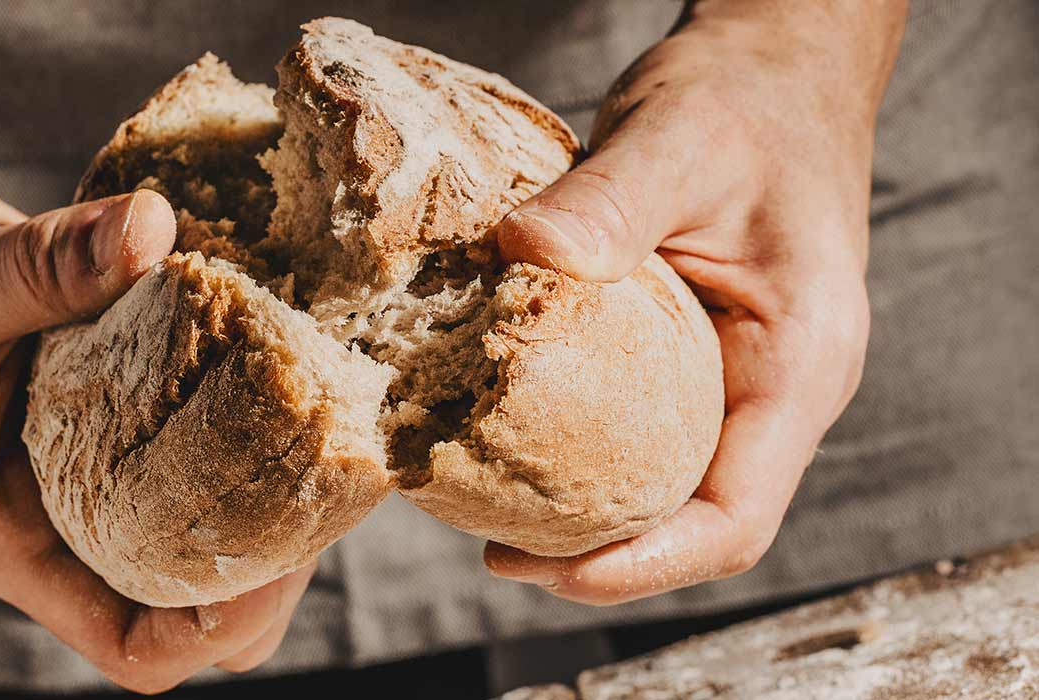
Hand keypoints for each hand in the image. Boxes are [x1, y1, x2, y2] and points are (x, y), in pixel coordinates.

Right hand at [0, 165, 311, 691]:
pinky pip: (197, 431)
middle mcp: (66, 516)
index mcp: (13, 536)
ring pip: (209, 517)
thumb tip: (152, 230)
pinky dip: (245, 403)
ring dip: (272, 477)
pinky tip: (282, 341)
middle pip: (198, 599)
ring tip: (321, 405)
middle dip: (274, 554)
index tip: (287, 546)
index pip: (135, 643)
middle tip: (327, 464)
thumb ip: (42, 267)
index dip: (220, 622)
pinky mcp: (119, 403)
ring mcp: (97, 463)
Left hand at [486, 1, 904, 603]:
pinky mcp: (694, 358)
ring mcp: (736, 379)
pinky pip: (641, 432)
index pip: (734, 517)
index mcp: (800, 364)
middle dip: (597, 554)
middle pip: (692, 521)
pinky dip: (579, 451)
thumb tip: (520, 253)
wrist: (774, 73)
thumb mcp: (679, 139)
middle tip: (493, 549)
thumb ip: (611, 201)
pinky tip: (507, 437)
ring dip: (584, 513)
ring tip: (487, 509)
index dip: (643, 566)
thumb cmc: (746, 104)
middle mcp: (774, 390)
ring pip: (666, 485)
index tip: (545, 568)